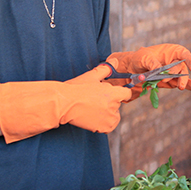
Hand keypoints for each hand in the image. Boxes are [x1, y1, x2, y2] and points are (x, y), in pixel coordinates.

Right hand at [0, 67, 131, 143]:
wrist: (63, 104)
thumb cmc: (76, 89)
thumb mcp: (91, 76)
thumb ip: (106, 70)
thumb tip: (115, 61)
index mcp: (113, 93)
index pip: (127, 93)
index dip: (121, 92)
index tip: (114, 93)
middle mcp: (113, 106)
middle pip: (118, 104)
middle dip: (110, 102)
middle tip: (95, 100)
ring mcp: (108, 118)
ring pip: (114, 115)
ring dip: (107, 113)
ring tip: (93, 108)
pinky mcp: (102, 128)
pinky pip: (109, 126)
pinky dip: (104, 123)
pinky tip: (93, 117)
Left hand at [104, 44, 190, 93]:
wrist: (131, 70)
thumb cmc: (139, 58)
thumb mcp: (143, 58)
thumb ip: (153, 63)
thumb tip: (159, 71)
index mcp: (170, 51)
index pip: (183, 53)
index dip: (190, 59)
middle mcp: (174, 61)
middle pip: (182, 67)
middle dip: (176, 73)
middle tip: (165, 78)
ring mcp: (173, 72)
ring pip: (182, 77)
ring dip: (181, 82)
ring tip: (179, 86)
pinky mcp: (171, 81)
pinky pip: (183, 84)